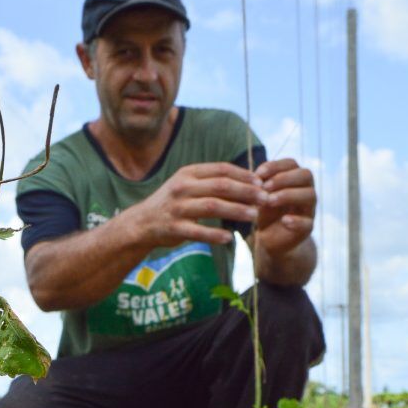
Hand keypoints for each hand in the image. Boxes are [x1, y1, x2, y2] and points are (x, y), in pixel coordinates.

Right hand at [133, 161, 268, 248]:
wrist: (142, 223)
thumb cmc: (172, 203)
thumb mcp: (187, 185)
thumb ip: (210, 181)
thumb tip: (246, 180)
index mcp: (188, 173)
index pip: (221, 169)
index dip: (244, 175)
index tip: (261, 182)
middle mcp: (182, 188)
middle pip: (221, 186)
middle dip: (246, 192)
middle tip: (265, 198)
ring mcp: (178, 208)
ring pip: (213, 207)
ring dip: (236, 211)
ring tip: (254, 217)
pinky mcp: (174, 228)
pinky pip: (198, 232)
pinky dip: (215, 235)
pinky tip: (229, 238)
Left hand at [253, 159, 315, 257]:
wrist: (270, 239)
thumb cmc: (266, 212)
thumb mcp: (260, 196)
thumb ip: (260, 186)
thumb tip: (255, 177)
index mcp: (294, 179)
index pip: (292, 163)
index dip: (276, 165)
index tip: (258, 174)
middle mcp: (305, 190)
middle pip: (305, 175)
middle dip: (284, 178)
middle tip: (265, 187)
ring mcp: (309, 209)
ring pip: (310, 195)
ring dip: (288, 195)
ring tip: (269, 201)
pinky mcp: (307, 228)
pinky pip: (308, 222)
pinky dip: (296, 220)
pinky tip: (284, 221)